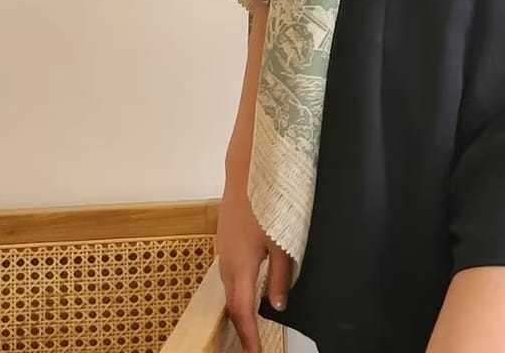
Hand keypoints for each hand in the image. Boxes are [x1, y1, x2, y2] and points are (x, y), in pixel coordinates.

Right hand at [217, 175, 293, 352]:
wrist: (246, 169)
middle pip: (233, 301)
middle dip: (242, 325)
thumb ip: (280, 274)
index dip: (248, 337)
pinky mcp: (224, 235)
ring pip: (230, 284)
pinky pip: (229, 267)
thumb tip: (277, 305)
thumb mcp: (282, 241)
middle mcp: (226, 261)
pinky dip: (238, 283)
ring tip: (250, 321)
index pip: (243, 312)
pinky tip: (249, 283)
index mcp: (240, 267)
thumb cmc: (268, 202)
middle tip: (252, 344)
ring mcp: (222, 247)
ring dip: (239, 304)